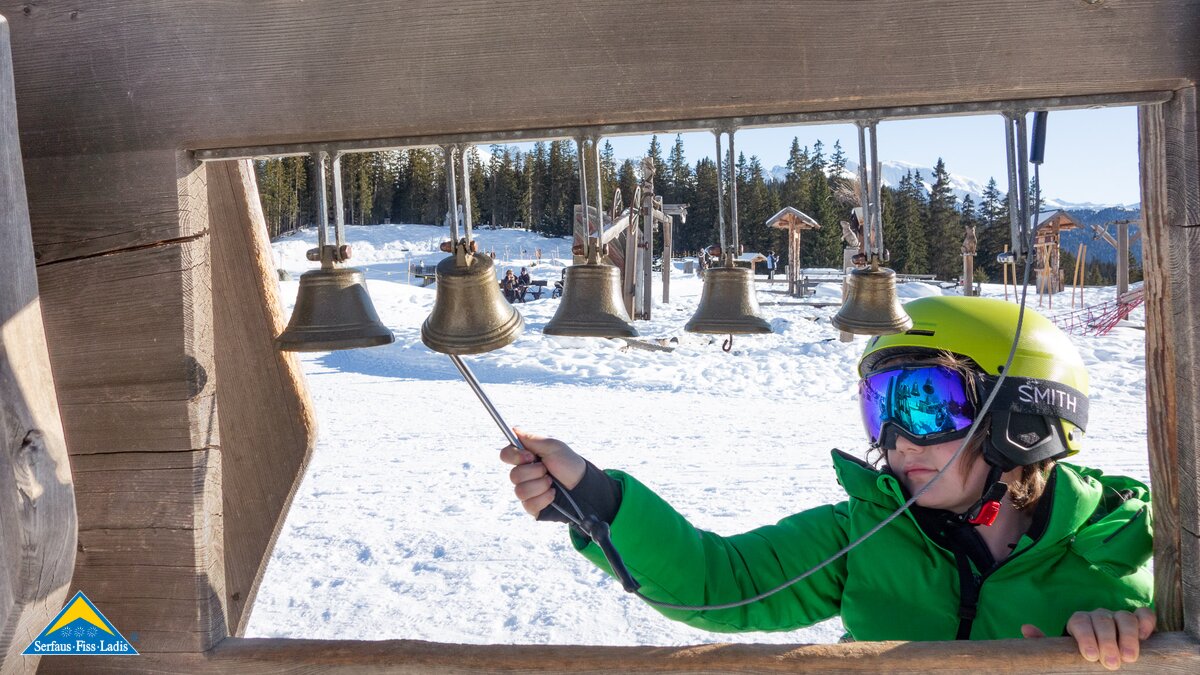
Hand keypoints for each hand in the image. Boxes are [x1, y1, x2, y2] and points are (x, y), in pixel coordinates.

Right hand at [499, 428, 586, 517]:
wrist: (582, 486)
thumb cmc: (569, 464)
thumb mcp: (553, 447)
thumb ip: (532, 439)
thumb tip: (514, 429)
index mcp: (526, 458)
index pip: (506, 455)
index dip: (515, 456)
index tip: (530, 456)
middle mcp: (523, 475)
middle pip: (513, 475)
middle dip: (535, 472)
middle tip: (547, 470)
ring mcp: (527, 491)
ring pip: (520, 491)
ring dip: (540, 485)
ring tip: (552, 482)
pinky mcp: (532, 506)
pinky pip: (529, 504)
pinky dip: (544, 498)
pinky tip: (552, 494)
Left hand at [1021, 607, 1155, 669]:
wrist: (1102, 655)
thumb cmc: (1081, 654)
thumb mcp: (1064, 651)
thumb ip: (1047, 642)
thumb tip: (1026, 629)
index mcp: (1079, 622)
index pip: (1079, 621)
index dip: (1085, 637)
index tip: (1090, 656)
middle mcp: (1099, 616)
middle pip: (1102, 620)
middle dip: (1106, 640)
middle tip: (1111, 663)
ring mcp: (1119, 617)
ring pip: (1124, 617)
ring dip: (1127, 636)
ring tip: (1129, 658)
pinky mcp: (1139, 622)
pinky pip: (1144, 615)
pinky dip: (1146, 622)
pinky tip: (1146, 637)